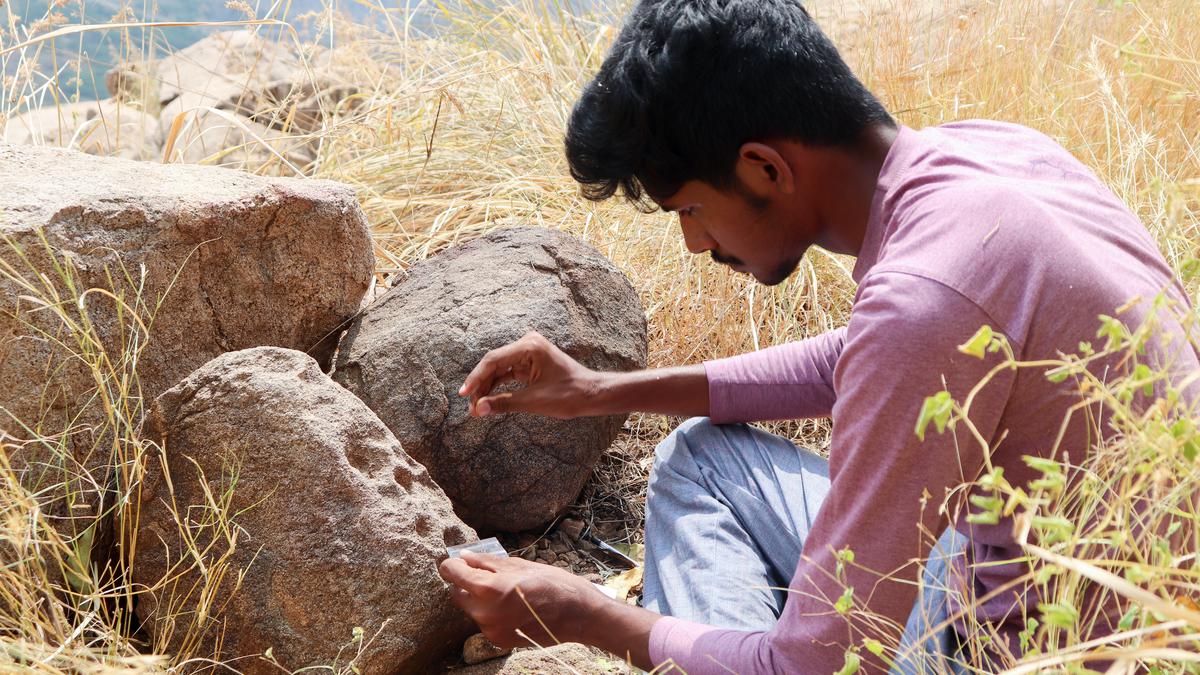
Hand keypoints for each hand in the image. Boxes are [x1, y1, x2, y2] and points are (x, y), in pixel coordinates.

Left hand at [438, 551, 607, 647]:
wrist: (576, 615)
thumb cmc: (551, 584)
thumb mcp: (518, 565)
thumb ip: (486, 562)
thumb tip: (464, 557)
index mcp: (487, 589)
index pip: (453, 574)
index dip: (452, 565)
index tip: (456, 561)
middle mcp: (484, 613)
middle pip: (457, 594)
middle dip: (465, 583)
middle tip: (484, 573)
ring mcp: (490, 630)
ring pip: (472, 609)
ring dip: (480, 599)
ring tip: (506, 590)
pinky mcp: (499, 641)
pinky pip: (485, 622)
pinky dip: (491, 613)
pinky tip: (511, 606)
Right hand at [458, 331, 602, 417]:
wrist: (592, 395)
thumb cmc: (570, 395)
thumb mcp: (534, 402)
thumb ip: (504, 404)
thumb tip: (477, 410)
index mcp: (529, 346)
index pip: (493, 361)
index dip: (475, 379)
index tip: (463, 394)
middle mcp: (527, 345)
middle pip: (493, 365)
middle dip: (480, 386)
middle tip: (470, 408)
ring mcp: (527, 353)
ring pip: (498, 371)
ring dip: (487, 389)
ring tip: (476, 409)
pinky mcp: (528, 364)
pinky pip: (507, 375)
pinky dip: (498, 388)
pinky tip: (487, 402)